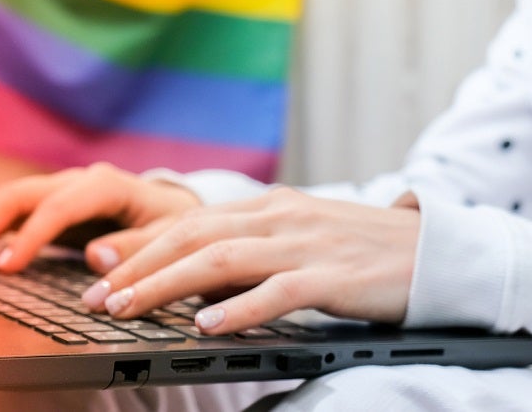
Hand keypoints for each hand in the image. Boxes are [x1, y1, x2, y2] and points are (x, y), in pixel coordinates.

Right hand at [0, 162, 201, 272]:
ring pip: (12, 200)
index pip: (58, 206)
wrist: (182, 213)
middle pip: (22, 194)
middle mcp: (80, 182)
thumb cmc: (180, 227)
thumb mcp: (174, 238)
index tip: (6, 267)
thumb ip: (139, 247)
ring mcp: (65, 192)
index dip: (29, 236)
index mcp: (108, 186)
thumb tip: (96, 255)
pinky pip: (16, 214)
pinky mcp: (56, 208)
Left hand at [80, 187, 421, 334]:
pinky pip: (277, 292)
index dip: (142, 245)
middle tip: (95, 296)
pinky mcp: (334, 276)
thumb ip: (255, 248)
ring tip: (127, 308)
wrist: (436, 251)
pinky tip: (205, 325)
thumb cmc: (365, 251)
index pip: (192, 221)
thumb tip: (197, 278)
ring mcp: (308, 244)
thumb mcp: (304, 238)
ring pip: (221, 259)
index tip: (99, 267)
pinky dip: (237, 309)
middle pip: (194, 236)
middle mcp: (282, 216)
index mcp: (273, 206)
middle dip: (137, 266)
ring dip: (166, 285)